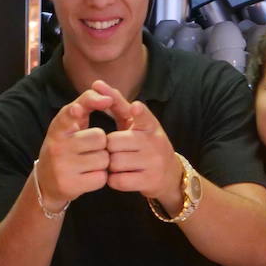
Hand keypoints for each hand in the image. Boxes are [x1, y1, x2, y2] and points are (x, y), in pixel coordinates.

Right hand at [36, 89, 111, 209]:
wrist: (46, 182)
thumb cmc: (65, 148)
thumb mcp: (68, 125)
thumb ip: (85, 105)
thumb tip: (108, 97)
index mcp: (57, 128)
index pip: (69, 113)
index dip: (80, 108)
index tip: (86, 106)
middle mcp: (57, 146)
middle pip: (99, 138)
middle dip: (101, 145)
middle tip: (88, 150)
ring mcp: (62, 166)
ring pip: (103, 159)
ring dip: (102, 162)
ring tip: (87, 164)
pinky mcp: (69, 185)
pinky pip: (101, 178)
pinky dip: (99, 178)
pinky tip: (87, 177)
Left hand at [95, 81, 181, 204]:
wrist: (169, 175)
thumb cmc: (145, 145)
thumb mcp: (136, 124)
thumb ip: (118, 104)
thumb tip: (96, 84)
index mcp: (151, 126)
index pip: (145, 116)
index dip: (139, 112)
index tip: (135, 107)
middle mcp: (154, 142)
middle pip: (114, 142)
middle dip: (109, 147)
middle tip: (116, 150)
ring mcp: (153, 163)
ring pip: (114, 162)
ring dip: (110, 165)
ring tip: (119, 163)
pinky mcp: (149, 181)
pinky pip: (118, 180)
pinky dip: (113, 179)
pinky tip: (120, 176)